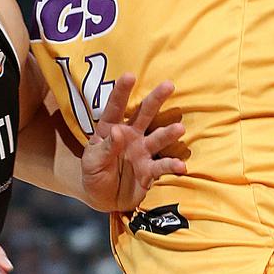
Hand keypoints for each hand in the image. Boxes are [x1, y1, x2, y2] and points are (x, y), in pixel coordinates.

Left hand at [81, 74, 186, 211]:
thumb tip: (118, 131)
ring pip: (158, 138)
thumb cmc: (93, 173)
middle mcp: (131, 136)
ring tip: (179, 129)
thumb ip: (105, 147)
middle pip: (144, 114)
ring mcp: (142, 152)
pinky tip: (181, 167)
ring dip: (168, 133)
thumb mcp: (92, 162)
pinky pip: (162, 166)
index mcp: (111, 129)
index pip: (115, 108)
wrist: (103, 198)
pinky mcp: (150, 171)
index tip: (129, 75)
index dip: (122, 92)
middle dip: (156, 100)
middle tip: (168, 85)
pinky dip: (172, 166)